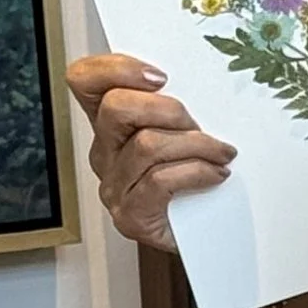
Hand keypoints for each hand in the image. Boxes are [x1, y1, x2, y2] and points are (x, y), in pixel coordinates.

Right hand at [64, 52, 235, 252]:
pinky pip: (159, 180)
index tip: (162, 77)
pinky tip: (217, 175)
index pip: (85, 81)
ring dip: (196, 144)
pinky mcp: (131, 215)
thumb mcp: (189, 134)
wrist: (207, 238)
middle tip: (199, 125)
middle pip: (116, 108)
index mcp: (113, 125)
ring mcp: (114, 186)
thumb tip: (209, 82)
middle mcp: (106, 152)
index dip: (115, 68)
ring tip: (222, 153)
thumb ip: (181, 109)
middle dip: (168, 109)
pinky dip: (197, 172)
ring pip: (146, 144)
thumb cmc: (198, 181)